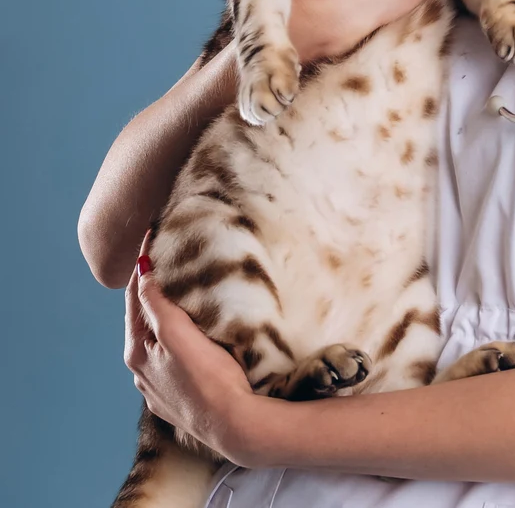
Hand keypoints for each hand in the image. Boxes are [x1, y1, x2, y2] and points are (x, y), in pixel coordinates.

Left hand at [124, 233, 260, 464]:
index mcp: (137, 351)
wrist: (235, 424)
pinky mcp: (179, 393)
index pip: (136, 296)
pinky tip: (191, 328)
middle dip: (153, 286)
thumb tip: (142, 273)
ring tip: (181, 284)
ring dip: (165, 310)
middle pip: (144, 315)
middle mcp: (142, 369)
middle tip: (167, 254)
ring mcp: (159, 383)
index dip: (143, 263)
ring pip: (158, 335)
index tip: (152, 233)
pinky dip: (176, 332)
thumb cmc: (209, 379)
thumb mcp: (178, 335)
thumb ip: (157, 304)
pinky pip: (172, 352)